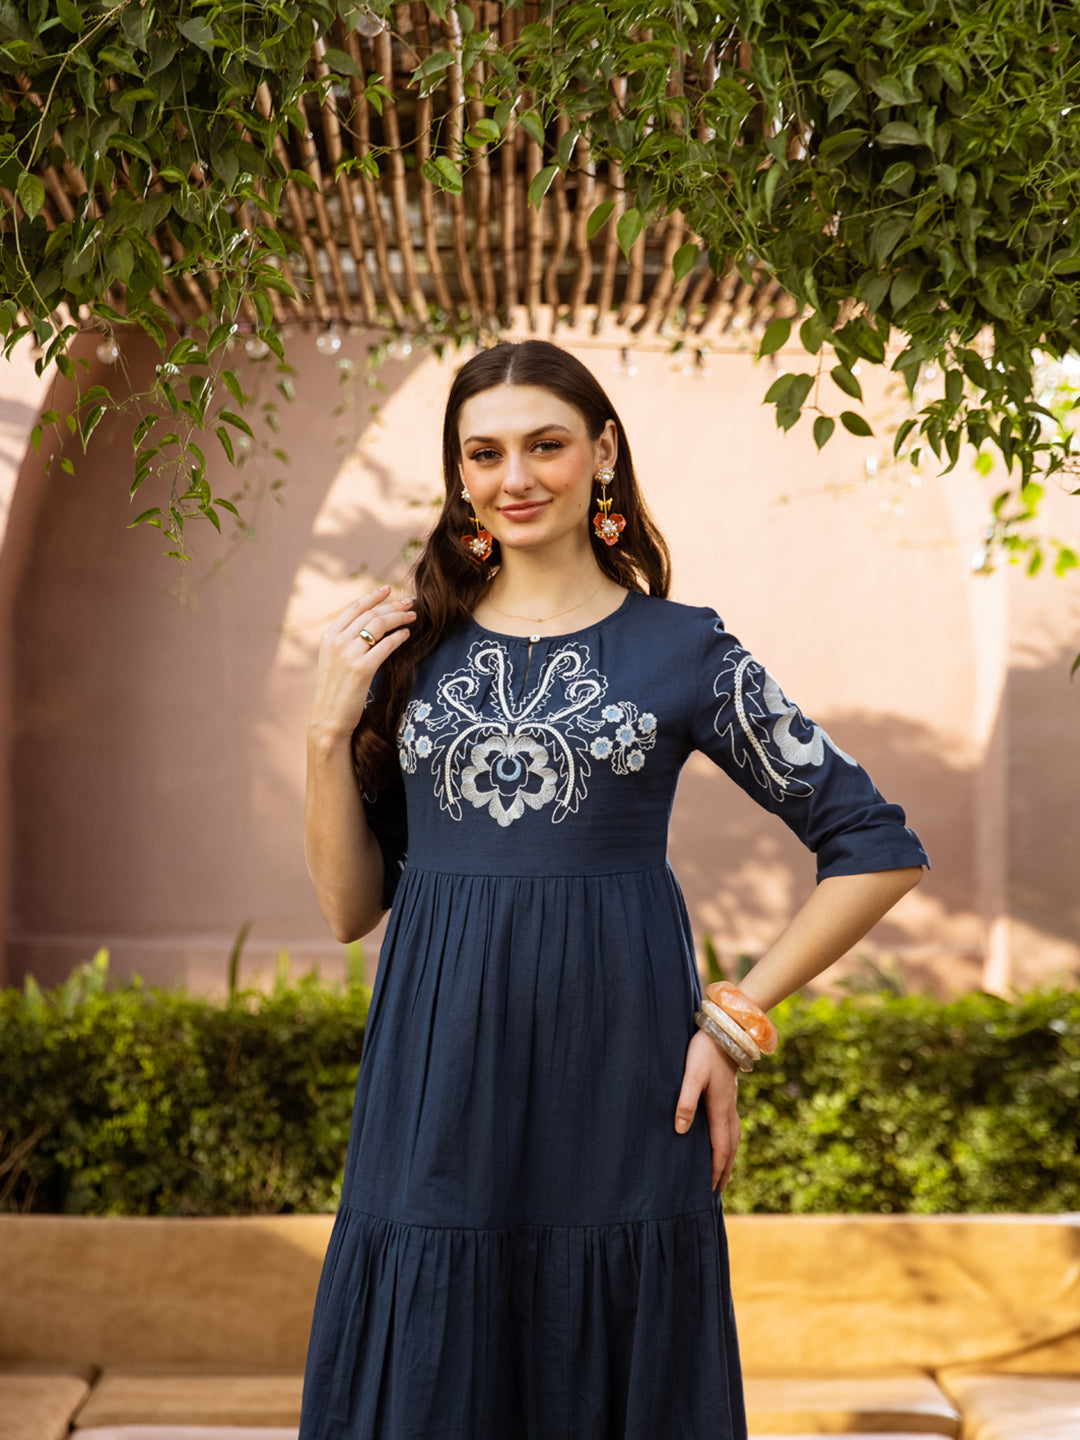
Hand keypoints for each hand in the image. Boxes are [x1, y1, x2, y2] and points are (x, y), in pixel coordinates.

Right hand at [309, 584, 415, 739]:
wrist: (329, 718)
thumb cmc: (335, 691)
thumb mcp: (334, 660)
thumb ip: (346, 642)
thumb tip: (369, 625)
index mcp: (328, 637)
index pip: (353, 608)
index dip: (372, 596)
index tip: (388, 589)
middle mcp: (336, 641)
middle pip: (370, 614)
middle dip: (392, 605)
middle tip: (409, 602)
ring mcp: (348, 654)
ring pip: (379, 625)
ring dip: (399, 618)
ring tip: (412, 617)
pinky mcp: (362, 668)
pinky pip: (386, 645)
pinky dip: (399, 637)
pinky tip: (407, 635)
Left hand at [674, 1028, 741, 1191]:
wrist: (724, 1030)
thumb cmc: (704, 1052)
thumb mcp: (691, 1075)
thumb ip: (686, 1101)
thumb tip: (682, 1130)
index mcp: (720, 1110)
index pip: (719, 1148)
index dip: (714, 1170)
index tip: (709, 1189)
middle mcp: (729, 1110)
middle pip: (730, 1148)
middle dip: (724, 1170)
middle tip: (717, 1192)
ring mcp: (731, 1103)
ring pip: (733, 1137)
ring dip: (728, 1157)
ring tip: (722, 1173)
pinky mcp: (728, 1095)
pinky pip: (732, 1126)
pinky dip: (729, 1141)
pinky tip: (723, 1141)